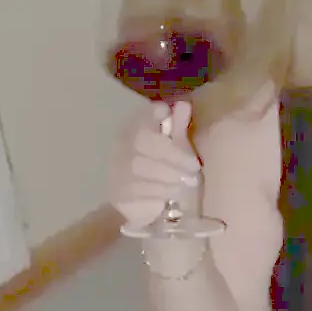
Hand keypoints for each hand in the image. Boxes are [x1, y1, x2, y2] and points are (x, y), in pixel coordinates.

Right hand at [108, 100, 201, 227]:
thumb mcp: (175, 147)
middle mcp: (121, 146)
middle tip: (194, 167)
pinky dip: (160, 191)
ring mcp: (117, 169)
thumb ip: (178, 126)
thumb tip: (183, 103)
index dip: (153, 113)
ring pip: (141, 166)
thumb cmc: (165, 171)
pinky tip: (173, 195)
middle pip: (142, 141)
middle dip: (173, 154)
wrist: (145, 206)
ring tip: (188, 182)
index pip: (141, 115)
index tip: (166, 113)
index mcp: (134, 129)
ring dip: (170, 174)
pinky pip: (138, 188)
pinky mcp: (119, 193)